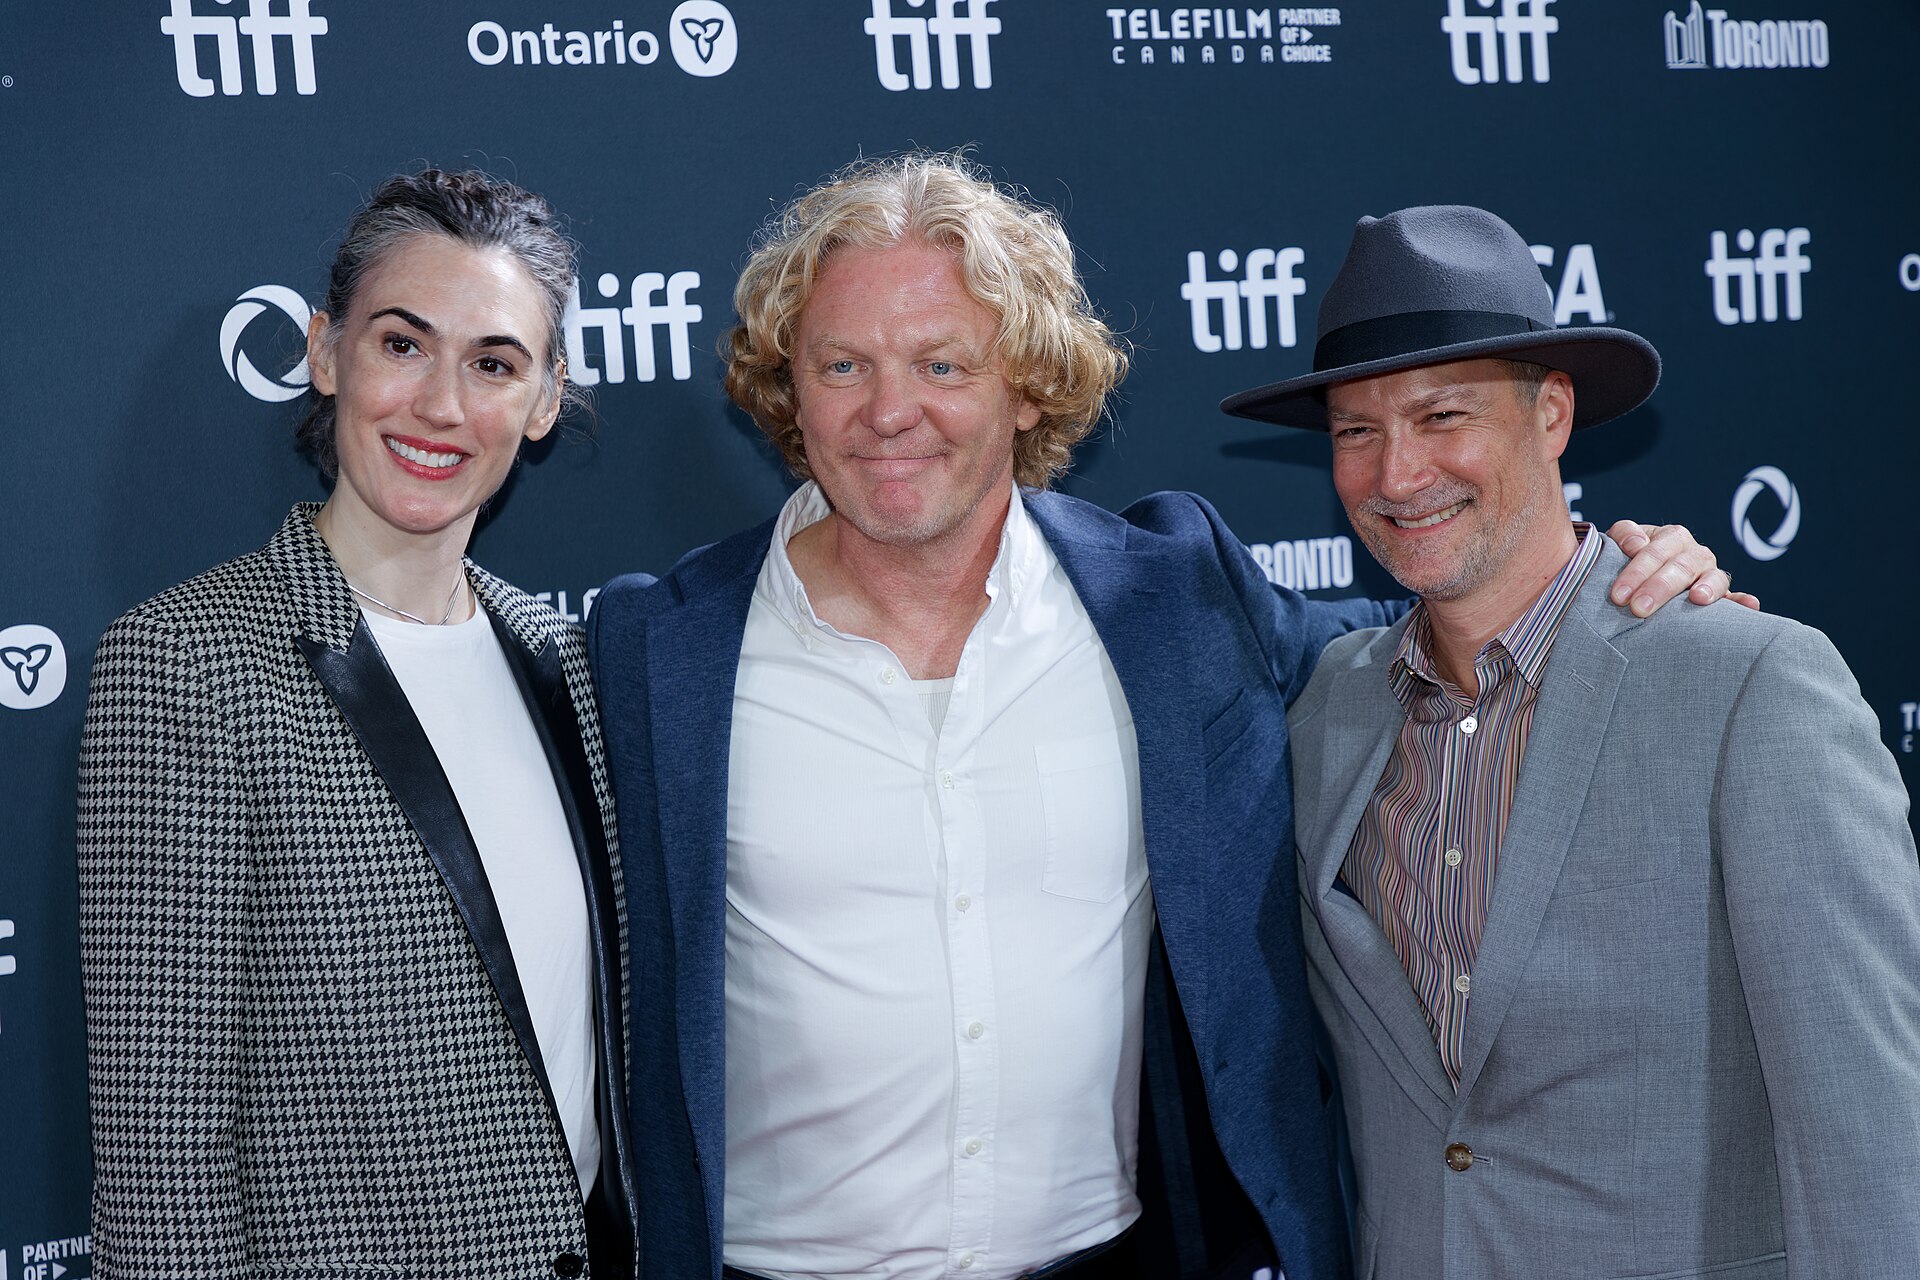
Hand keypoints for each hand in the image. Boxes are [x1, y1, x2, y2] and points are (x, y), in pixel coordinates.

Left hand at [1604, 521, 1760, 616]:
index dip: (1636, 572)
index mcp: (1671, 537)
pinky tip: (1750, 605)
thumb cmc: (1628, 559)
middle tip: (1639, 608)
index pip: (1655, 552)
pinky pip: (1734, 597)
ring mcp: (1710, 574)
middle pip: (1681, 567)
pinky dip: (1742, 601)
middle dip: (1659, 587)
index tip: (1619, 595)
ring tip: (1698, 599)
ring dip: (1707, 588)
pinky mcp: (1721, 595)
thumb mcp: (1620, 541)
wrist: (1641, 577)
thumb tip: (1637, 544)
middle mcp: (1695, 553)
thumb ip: (1624, 534)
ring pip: (1712, 577)